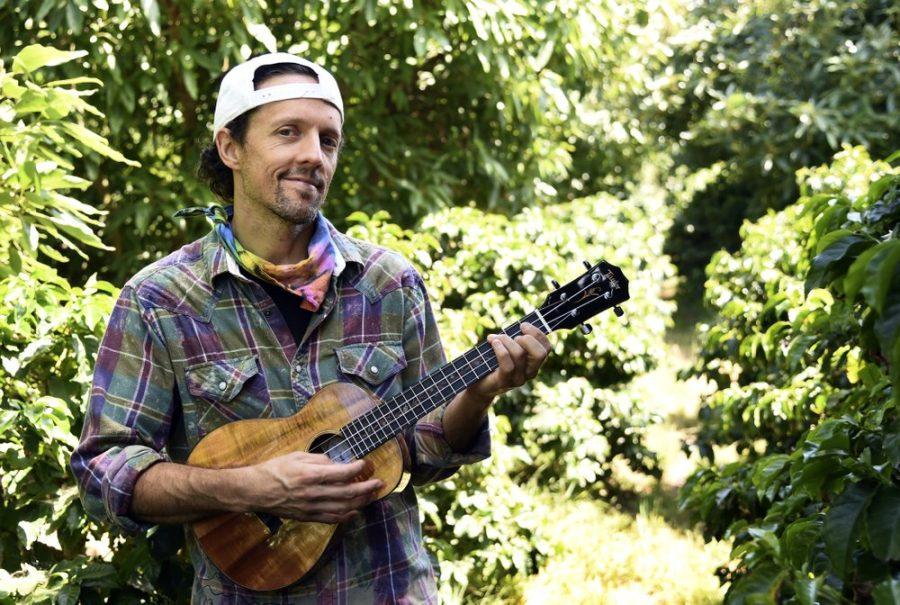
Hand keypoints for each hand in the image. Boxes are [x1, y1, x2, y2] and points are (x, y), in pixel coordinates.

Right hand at [244, 452, 382, 523]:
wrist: (255, 491)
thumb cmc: (275, 470)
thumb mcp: (297, 456)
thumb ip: (319, 459)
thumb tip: (337, 464)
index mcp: (310, 474)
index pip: (341, 473)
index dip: (357, 468)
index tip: (365, 463)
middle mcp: (313, 493)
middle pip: (347, 493)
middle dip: (367, 488)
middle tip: (379, 483)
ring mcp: (311, 507)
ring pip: (343, 508)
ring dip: (361, 502)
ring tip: (372, 496)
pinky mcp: (307, 517)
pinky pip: (332, 519)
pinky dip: (347, 516)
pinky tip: (356, 511)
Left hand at [467, 322, 551, 401]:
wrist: (479, 384)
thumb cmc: (493, 362)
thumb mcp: (508, 348)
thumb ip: (516, 339)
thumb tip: (522, 325)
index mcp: (534, 363)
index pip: (547, 348)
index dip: (537, 333)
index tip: (523, 325)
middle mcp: (529, 373)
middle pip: (540, 353)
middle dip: (527, 338)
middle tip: (515, 335)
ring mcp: (518, 379)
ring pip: (519, 354)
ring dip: (506, 340)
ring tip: (495, 338)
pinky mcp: (504, 382)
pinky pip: (507, 364)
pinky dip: (500, 349)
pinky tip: (493, 342)